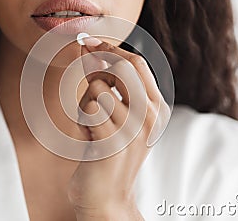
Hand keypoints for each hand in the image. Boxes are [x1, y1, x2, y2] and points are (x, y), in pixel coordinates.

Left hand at [68, 38, 169, 219]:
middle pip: (122, 67)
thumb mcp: (119, 117)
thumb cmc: (109, 152)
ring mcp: (134, 129)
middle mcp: (151, 116)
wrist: (107, 195)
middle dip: (96, 66)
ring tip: (91, 126)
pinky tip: (88, 139)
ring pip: (98, 88)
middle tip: (83, 73)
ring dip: (85, 103)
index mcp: (157, 107)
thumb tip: (92, 52)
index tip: (89, 42)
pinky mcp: (113, 140)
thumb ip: (113, 86)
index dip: (110, 49)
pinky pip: (87, 109)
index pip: (136, 63)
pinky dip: (81, 121)